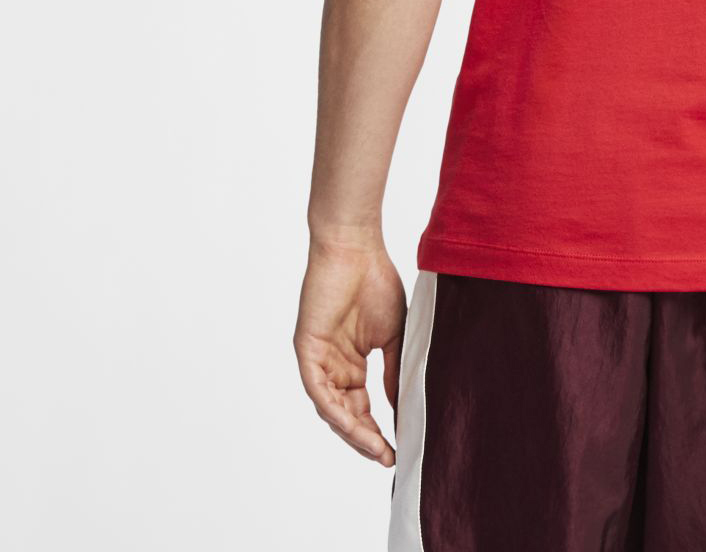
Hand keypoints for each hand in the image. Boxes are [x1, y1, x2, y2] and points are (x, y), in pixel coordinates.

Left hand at [294, 233, 406, 466]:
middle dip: (365, 439)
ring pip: (331, 408)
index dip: (377, 430)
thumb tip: (399, 408)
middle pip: (345, 414)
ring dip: (352, 431)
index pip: (360, 407)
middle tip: (387, 456)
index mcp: (351, 362)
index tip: (397, 449)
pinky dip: (334, 409)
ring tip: (375, 447)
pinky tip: (354, 424)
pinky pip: (318, 389)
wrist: (356, 248)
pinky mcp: (307, 349)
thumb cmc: (376, 280)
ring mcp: (318, 359)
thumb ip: (394, 370)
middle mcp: (332, 365)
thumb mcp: (393, 334)